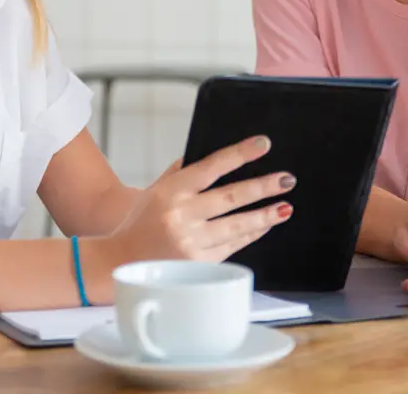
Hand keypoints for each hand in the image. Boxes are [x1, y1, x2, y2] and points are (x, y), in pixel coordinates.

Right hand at [108, 135, 293, 263]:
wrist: (121, 260)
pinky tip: (264, 225)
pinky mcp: (200, 264)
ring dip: (264, 215)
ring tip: (284, 206)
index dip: (240, 154)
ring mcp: (192, 242)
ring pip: (238, 225)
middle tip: (286, 179)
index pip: (212, 166)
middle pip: (231, 197)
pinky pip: (233, 245)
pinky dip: (251, 234)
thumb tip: (213, 156)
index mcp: (172, 191)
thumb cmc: (140, 222)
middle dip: (263, 187)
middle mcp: (182, 215)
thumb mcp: (155, 190)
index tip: (263, 144)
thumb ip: (182, 172)